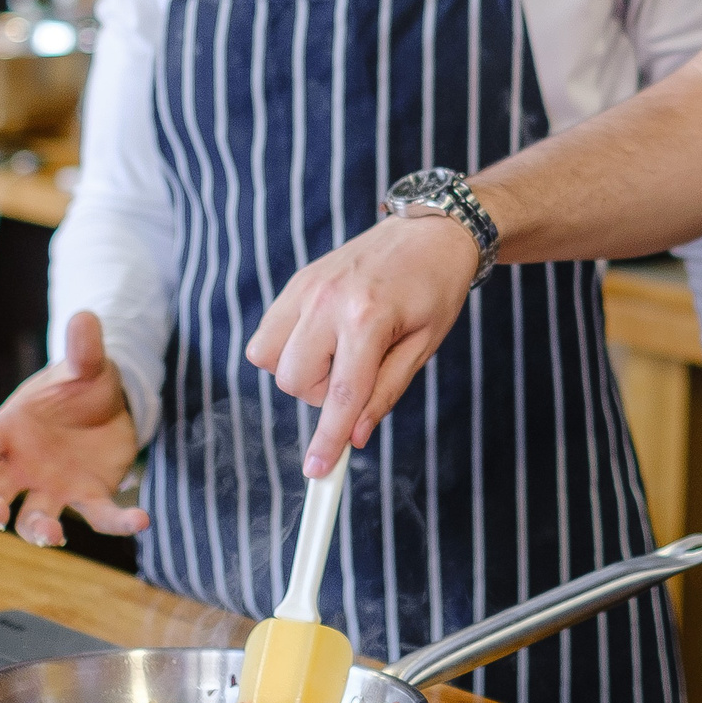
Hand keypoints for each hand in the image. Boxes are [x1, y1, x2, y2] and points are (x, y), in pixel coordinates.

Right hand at [0, 309, 148, 547]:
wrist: (109, 403)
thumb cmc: (75, 386)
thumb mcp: (82, 363)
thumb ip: (83, 347)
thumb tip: (85, 316)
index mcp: (4, 433)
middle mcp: (19, 468)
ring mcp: (52, 488)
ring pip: (31, 520)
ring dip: (37, 530)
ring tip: (52, 533)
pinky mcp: (90, 497)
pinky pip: (100, 517)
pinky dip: (119, 522)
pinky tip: (141, 517)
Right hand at [246, 212, 480, 476]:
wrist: (428, 231)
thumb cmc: (434, 288)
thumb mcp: (423, 345)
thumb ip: (386, 392)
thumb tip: (356, 437)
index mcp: (368, 317)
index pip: (341, 395)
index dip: (328, 440)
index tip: (317, 471)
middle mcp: (328, 300)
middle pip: (295, 382)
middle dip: (324, 395)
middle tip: (360, 372)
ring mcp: (306, 288)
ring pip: (271, 361)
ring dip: (302, 372)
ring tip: (341, 353)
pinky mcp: (296, 283)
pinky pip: (267, 335)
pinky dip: (288, 349)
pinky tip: (324, 337)